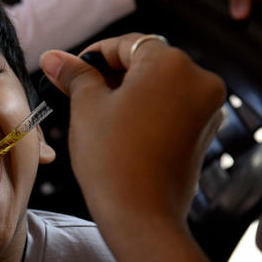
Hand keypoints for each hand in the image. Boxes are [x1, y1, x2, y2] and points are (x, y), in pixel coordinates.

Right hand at [39, 34, 224, 232]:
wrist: (141, 216)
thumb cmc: (112, 159)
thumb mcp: (86, 108)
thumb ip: (75, 75)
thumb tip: (53, 56)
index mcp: (171, 63)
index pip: (127, 44)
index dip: (94, 55)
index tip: (71, 71)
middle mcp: (199, 79)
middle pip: (147, 62)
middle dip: (112, 74)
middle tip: (79, 94)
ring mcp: (207, 108)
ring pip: (160, 86)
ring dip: (130, 93)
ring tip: (99, 116)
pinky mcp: (205, 132)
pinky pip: (173, 108)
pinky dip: (148, 111)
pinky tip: (122, 130)